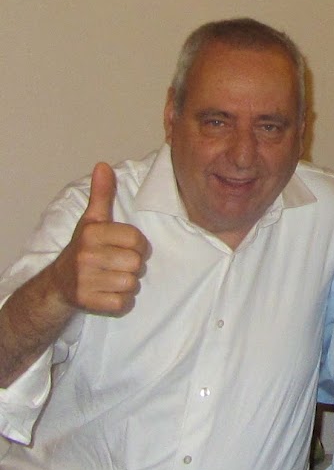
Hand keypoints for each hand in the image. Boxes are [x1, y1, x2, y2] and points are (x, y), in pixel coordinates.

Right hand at [51, 163, 149, 316]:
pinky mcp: (88, 302)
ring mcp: (85, 280)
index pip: (137, 240)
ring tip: (112, 278)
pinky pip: (122, 304)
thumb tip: (103, 165)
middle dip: (132, 266)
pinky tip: (108, 292)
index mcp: (92, 232)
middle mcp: (86, 255)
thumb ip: (102, 194)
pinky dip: (120, 301)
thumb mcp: (91, 220)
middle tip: (118, 264)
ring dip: (127, 284)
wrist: (59, 282)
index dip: (138, 246)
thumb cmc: (83, 247)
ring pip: (131, 284)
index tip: (127, 248)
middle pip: (136, 264)